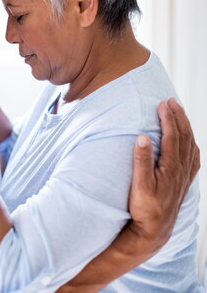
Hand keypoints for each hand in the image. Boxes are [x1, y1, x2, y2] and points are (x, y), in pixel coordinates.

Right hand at [127, 98, 199, 254]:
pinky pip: (193, 159)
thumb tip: (143, 137)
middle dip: (179, 117)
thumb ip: (141, 160)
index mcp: (171, 167)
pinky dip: (192, 145)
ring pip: (190, 146)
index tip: (162, 104)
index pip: (172, 136)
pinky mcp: (183, 183)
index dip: (168, 118)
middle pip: (184, 137)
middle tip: (172, 101)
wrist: (154, 231)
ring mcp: (184, 177)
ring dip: (186, 127)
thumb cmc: (144, 208)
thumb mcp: (139, 184)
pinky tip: (189, 142)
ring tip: (179, 114)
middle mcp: (181, 170)